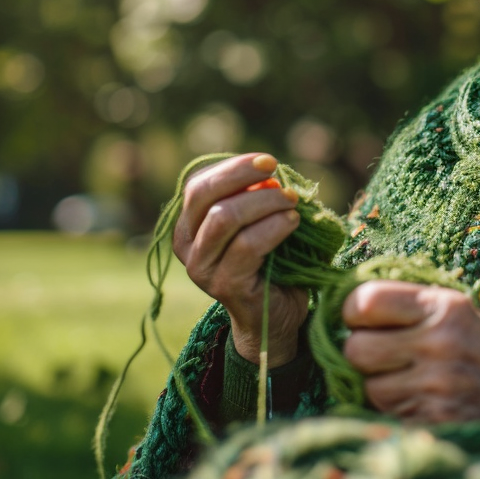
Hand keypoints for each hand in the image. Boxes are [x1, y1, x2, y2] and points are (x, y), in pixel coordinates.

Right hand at [172, 153, 308, 365]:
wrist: (274, 317)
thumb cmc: (269, 263)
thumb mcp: (255, 224)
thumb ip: (253, 197)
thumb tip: (269, 169)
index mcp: (187, 227)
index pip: (198, 184)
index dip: (232, 167)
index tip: (267, 161)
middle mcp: (186, 247)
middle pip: (203, 194)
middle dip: (243, 175)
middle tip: (277, 172)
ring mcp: (202, 269)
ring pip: (225, 217)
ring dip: (264, 202)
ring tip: (291, 203)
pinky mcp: (224, 286)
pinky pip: (247, 245)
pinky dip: (274, 227)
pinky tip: (293, 222)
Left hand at [341, 280, 479, 440]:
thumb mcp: (462, 312)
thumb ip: (410, 306)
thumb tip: (347, 307)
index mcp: (443, 307)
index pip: (363, 301)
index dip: (354, 312)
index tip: (363, 318)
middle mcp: (438, 344)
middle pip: (355, 349)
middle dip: (363, 353)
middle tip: (384, 355)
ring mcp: (437, 388)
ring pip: (369, 387)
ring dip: (380, 387)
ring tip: (411, 382)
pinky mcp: (437, 424)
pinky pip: (389, 417)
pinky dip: (397, 413)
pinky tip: (422, 405)